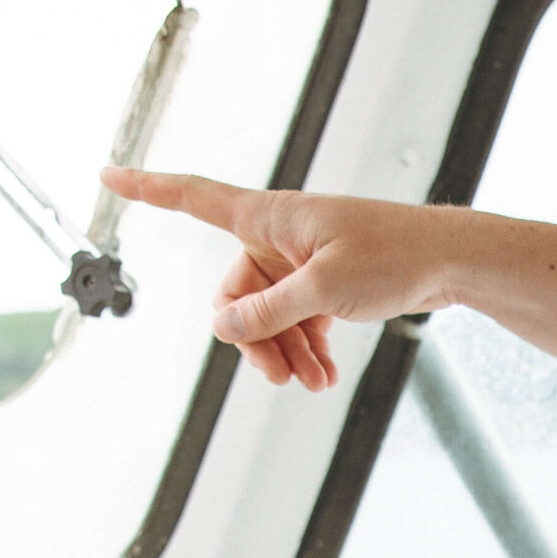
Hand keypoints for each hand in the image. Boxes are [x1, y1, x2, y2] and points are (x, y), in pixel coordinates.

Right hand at [101, 168, 467, 391]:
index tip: (107, 173)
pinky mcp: (326, 280)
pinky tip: (322, 377)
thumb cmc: (392, 256)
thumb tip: (223, 328)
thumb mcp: (324, 290)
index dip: (148, 188)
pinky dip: (308, 347)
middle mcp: (278, 234)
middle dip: (254, 337)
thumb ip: (270, 311)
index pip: (193, 196)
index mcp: (268, 217)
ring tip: (313, 384)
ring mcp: (302, 259)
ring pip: (270, 313)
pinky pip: (299, 318)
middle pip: (237, 291)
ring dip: (286, 351)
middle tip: (280, 378)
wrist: (449, 261)